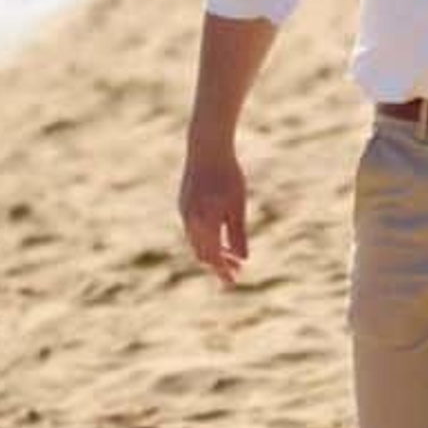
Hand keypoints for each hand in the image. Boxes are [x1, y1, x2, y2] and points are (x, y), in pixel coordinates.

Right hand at [179, 141, 249, 285]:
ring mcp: (184, 211)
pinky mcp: (183, 202)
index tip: (234, 281)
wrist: (206, 146)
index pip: (213, 257)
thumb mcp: (238, 205)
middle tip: (236, 270)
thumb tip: (243, 258)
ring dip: (212, 250)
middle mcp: (189, 220)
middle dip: (218, 263)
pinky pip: (192, 228)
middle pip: (202, 252)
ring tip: (230, 254)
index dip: (223, 270)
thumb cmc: (228, 174)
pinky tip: (218, 234)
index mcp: (204, 223)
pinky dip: (204, 237)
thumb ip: (238, 233)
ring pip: (195, 241)